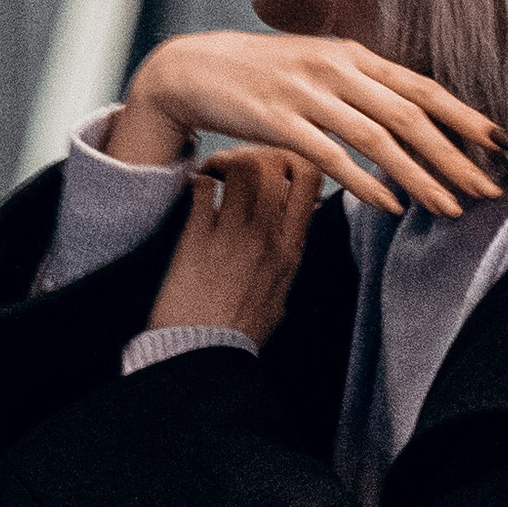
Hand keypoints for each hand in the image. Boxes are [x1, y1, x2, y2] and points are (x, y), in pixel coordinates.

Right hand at [106, 29, 499, 217]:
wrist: (193, 68)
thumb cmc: (262, 72)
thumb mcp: (319, 65)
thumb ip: (363, 85)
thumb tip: (415, 111)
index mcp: (353, 55)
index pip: (421, 87)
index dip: (464, 116)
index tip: (500, 144)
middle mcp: (336, 69)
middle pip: (410, 116)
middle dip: (455, 156)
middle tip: (487, 188)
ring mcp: (307, 94)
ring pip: (378, 140)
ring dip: (420, 177)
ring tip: (450, 208)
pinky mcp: (277, 121)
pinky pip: (331, 157)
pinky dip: (366, 184)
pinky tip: (391, 207)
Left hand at [147, 147, 320, 344]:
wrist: (201, 354)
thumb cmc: (238, 329)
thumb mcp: (280, 291)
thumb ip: (288, 255)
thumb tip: (292, 227)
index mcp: (291, 248)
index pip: (311, 178)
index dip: (294, 158)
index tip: (276, 166)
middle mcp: (267, 236)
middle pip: (277, 161)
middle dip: (258, 152)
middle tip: (239, 165)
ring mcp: (233, 235)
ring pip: (243, 166)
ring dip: (227, 160)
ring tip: (217, 173)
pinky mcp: (198, 239)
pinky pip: (203, 186)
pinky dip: (199, 179)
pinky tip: (196, 188)